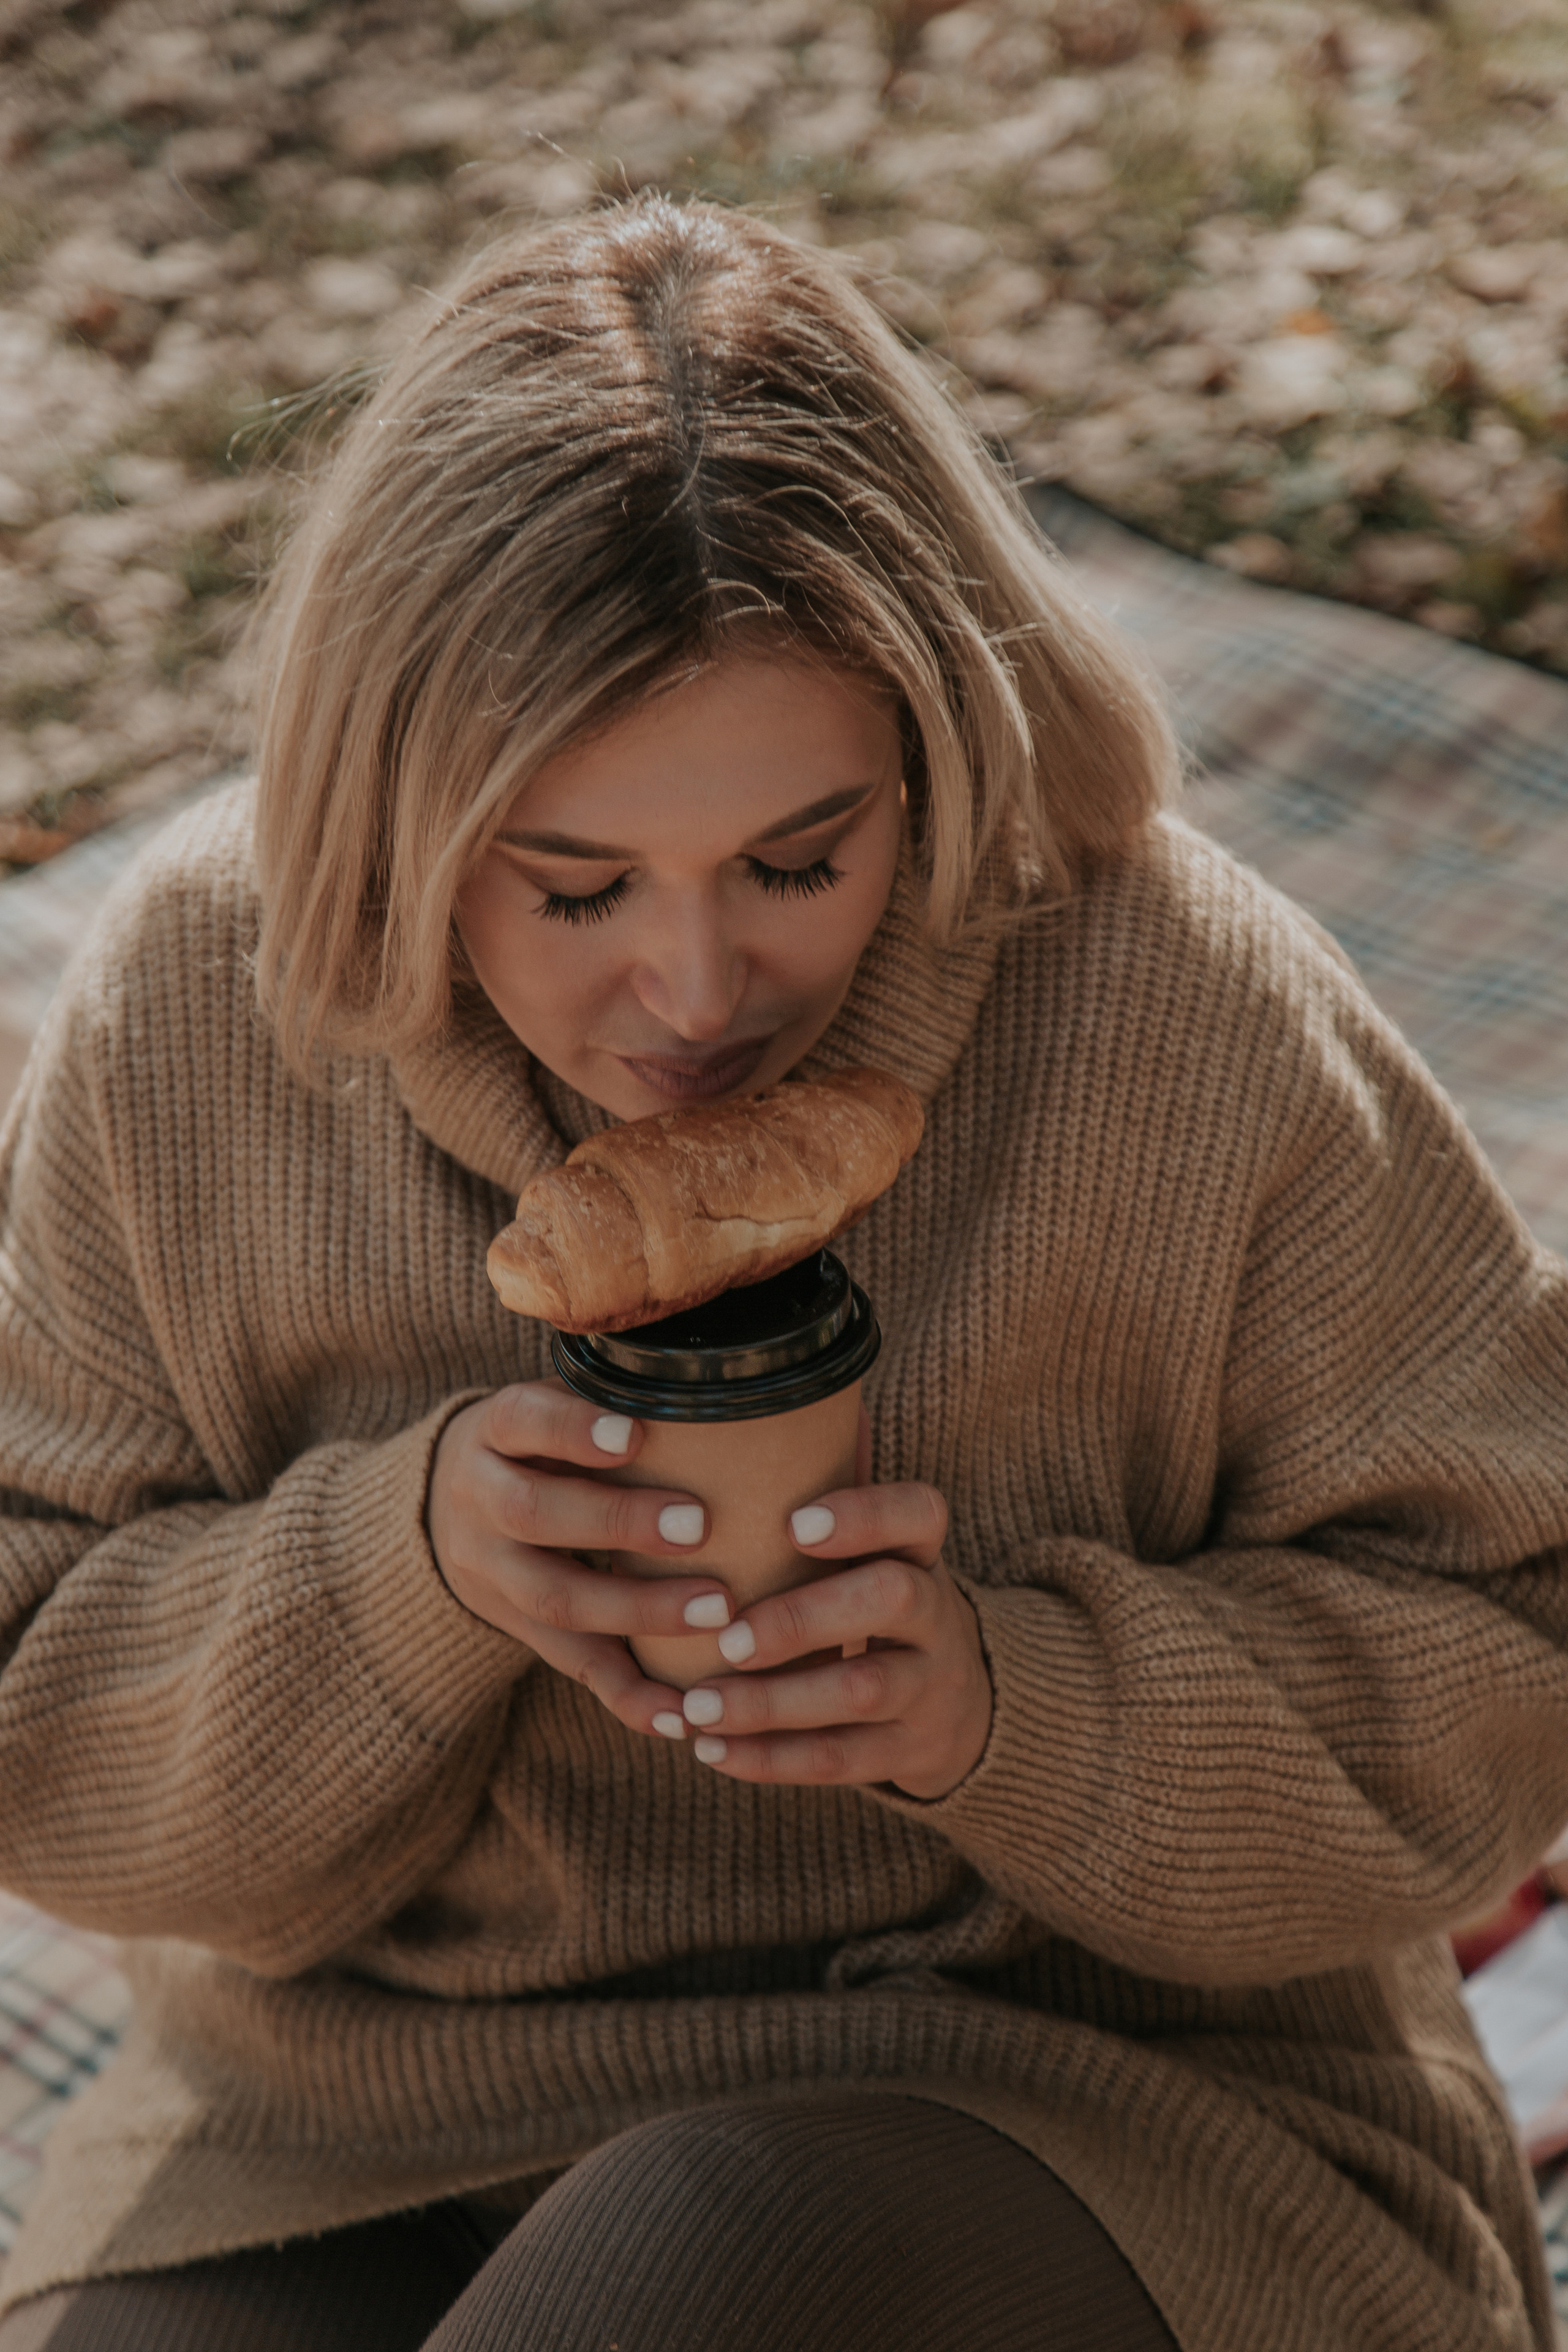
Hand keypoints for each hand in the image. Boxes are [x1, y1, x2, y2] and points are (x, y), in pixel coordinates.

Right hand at [427, 1383, 733, 1735]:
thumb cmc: (535, 1440)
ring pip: (555, 1598)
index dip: (572, 1430)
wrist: (444, 1507)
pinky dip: (628, 1695)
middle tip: (699, 1526)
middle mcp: (480, 1500)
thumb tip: (708, 1378)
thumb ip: (604, 1396)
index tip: (634, 1435)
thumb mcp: (546, 1405)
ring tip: (717, 1611)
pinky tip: (680, 1715)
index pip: (523, 1421)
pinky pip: (571, 1666)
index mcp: (493, 1431)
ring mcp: (490, 1573)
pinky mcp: (517, 1628)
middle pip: (535, 1515)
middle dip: (618, 1522)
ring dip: (639, 1609)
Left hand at [671, 1480, 992, 1800]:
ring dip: (772, 1703)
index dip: (862, 1514)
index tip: (792, 1523)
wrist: (961, 1708)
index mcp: (921, 1552)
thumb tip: (750, 1401)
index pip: (918, 1513)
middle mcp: (937, 1613)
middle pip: (893, 1598)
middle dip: (804, 1618)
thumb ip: (822, 1497)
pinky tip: (713, 1752)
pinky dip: (772, 1759)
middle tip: (728, 1638)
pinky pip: (842, 1758)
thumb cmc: (874, 1607)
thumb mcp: (871, 1555)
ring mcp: (931, 1686)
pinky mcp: (910, 1750)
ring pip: (860, 1689)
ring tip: (697, 1708)